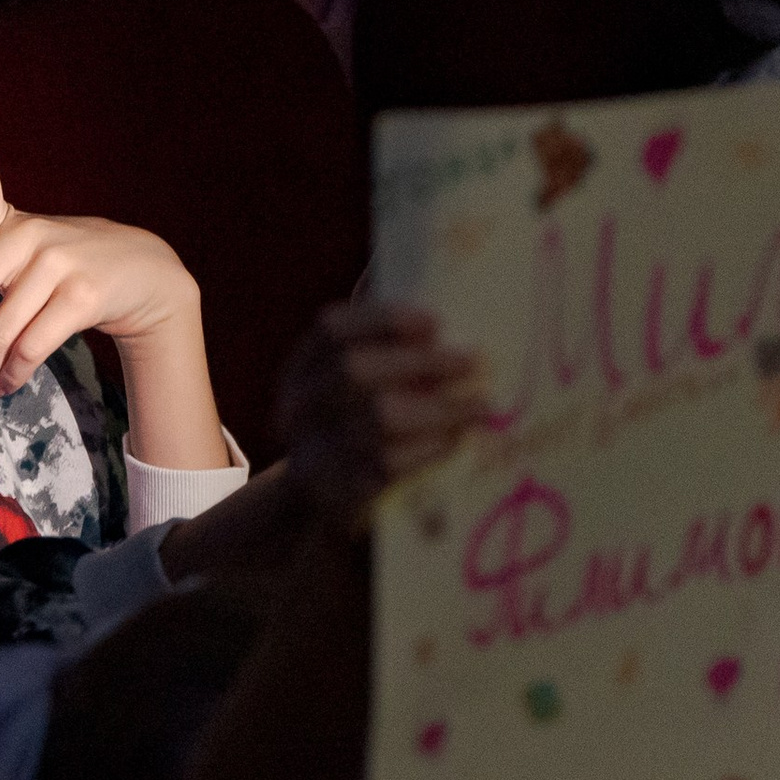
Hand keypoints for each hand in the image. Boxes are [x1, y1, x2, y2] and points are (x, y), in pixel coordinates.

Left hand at [0, 153, 204, 426]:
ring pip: (3, 329)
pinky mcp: (82, 297)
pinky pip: (32, 346)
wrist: (142, 271)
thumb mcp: (16, 252)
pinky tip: (5, 386)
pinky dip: (14, 373)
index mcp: (7, 220)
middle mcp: (30, 235)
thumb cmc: (65, 262)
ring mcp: (58, 264)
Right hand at [273, 300, 486, 529]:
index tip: (434, 321)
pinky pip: (389, 465)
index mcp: (302, 367)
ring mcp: (313, 448)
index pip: (332, 329)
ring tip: (479, 405)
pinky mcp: (337, 489)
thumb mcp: (350, 382)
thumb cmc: (351, 425)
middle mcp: (299, 404)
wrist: (318, 499)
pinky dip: (429, 449)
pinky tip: (455, 439)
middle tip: (470, 361)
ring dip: (439, 408)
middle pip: (353, 370)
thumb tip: (414, 280)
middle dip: (419, 362)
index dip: (382, 319)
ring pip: (378, 419)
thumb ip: (378, 342)